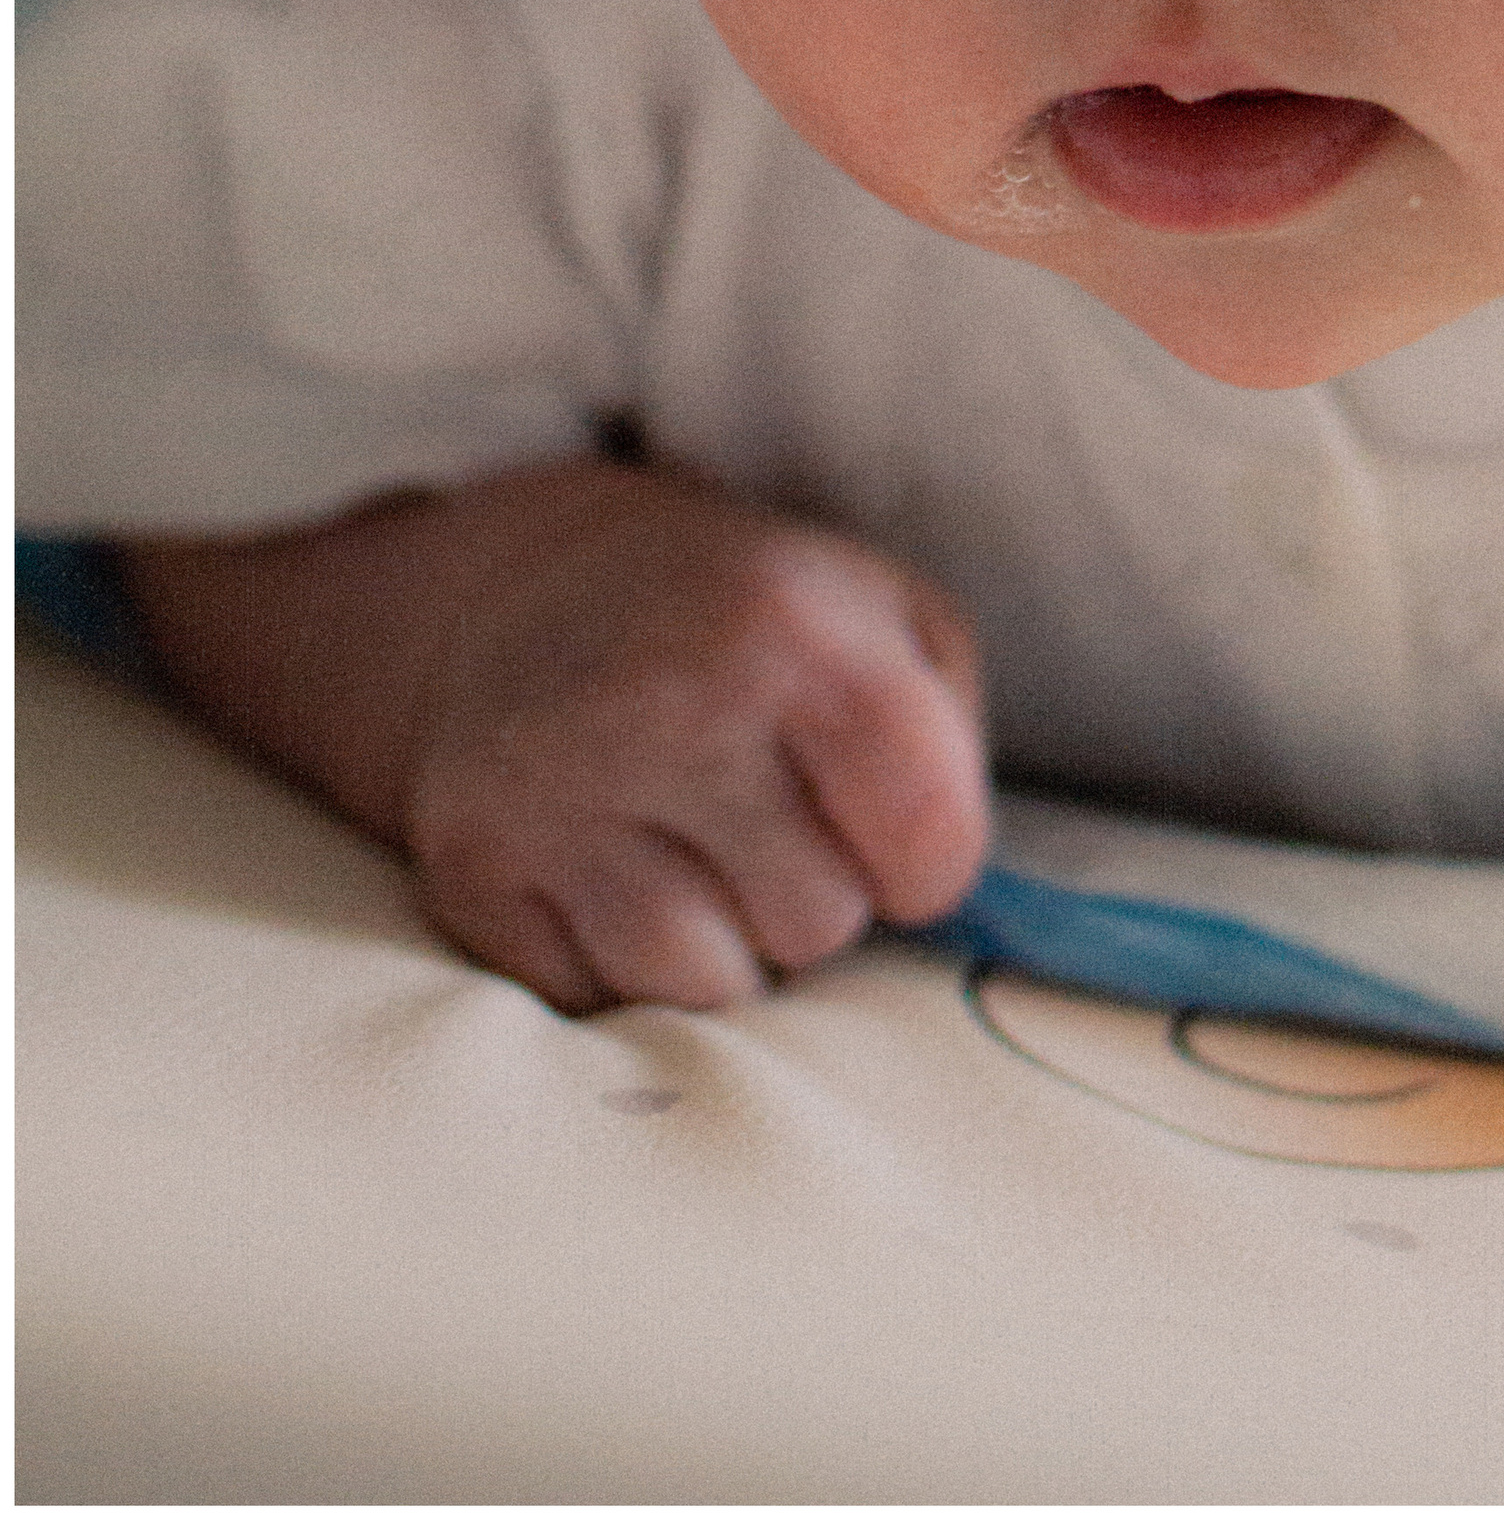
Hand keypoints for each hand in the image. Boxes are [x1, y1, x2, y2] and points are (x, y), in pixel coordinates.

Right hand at [122, 458, 990, 1015]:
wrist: (532, 588)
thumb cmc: (756, 622)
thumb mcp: (891, 619)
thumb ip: (947, 748)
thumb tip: (939, 900)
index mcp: (794, 627)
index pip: (930, 843)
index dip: (928, 857)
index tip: (888, 818)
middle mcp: (666, 702)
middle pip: (818, 927)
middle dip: (813, 889)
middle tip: (762, 808)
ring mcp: (552, 789)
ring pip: (705, 988)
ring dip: (717, 938)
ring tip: (687, 838)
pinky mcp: (468, 867)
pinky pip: (596, 1003)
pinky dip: (617, 959)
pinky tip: (606, 861)